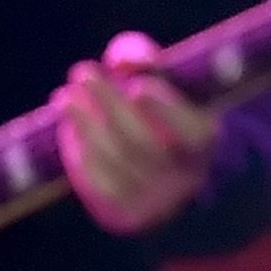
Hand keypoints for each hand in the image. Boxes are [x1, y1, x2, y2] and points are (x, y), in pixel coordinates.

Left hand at [58, 30, 217, 234]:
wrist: (153, 174)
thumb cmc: (153, 113)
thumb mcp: (157, 79)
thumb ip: (143, 58)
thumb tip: (123, 60)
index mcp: (205, 143)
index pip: (194, 133)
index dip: (167, 110)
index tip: (138, 86)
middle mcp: (186, 176)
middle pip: (145, 142)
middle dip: (110, 104)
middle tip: (82, 72)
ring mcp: (156, 198)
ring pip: (118, 161)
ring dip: (86, 124)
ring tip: (64, 97)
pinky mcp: (127, 212)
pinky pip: (100, 184)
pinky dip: (81, 153)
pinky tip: (67, 127)